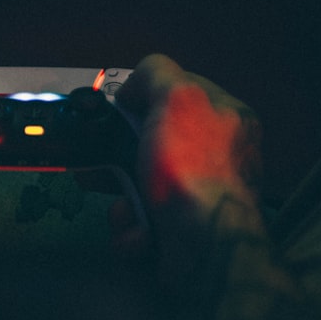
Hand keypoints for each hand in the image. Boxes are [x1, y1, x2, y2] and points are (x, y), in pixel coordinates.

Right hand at [113, 54, 293, 319]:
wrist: (204, 246)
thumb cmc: (190, 166)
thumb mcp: (176, 97)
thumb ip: (155, 73)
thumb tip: (133, 89)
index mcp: (226, 117)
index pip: (178, 93)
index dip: (144, 97)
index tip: (118, 111)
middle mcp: (217, 154)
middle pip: (152, 142)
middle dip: (117, 156)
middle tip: (94, 164)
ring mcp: (200, 194)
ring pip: (140, 185)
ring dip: (121, 199)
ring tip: (123, 209)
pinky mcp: (183, 230)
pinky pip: (143, 220)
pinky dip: (132, 228)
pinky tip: (139, 232)